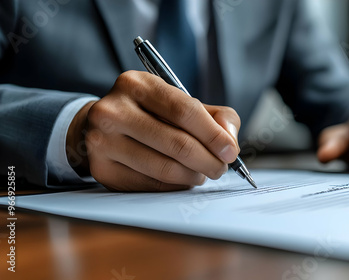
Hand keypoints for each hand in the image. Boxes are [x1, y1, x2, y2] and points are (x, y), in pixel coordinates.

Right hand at [66, 71, 240, 190]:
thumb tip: (229, 140)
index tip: (230, 151)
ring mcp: (102, 141)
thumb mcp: (180, 101)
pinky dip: (175, 186)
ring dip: (193, 176)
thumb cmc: (150, 113)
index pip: (184, 111)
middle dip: (208, 161)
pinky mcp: (102, 169)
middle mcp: (113, 110)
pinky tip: (181, 179)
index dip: (213, 135)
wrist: (103, 125)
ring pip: (164, 169)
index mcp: (137, 84)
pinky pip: (150, 185)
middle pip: (177, 144)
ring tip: (201, 173)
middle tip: (220, 167)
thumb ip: (215, 115)